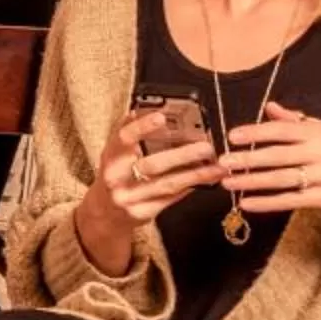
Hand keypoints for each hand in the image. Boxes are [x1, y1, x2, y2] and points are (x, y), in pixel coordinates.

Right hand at [90, 110, 225, 227]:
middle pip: (151, 165)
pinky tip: (206, 180)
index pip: (124, 138)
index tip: (161, 117)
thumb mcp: (115, 152)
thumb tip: (151, 106)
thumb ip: (130, 131)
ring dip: (195, 175)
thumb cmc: (116, 175)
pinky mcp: (142, 213)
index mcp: (110, 156)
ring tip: (216, 167)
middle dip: (182, 155)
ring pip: (166, 184)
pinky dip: (190, 187)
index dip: (142, 127)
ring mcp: (129, 198)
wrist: (105, 212)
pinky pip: (170, 199)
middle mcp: (116, 178)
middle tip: (206, 147)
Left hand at [221, 102, 320, 215]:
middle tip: (223, 162)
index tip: (233, 136)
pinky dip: (267, 203)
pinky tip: (246, 203)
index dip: (256, 132)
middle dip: (248, 160)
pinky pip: (290, 200)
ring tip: (228, 182)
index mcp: (318, 133)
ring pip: (282, 180)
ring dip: (252, 182)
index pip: (282, 131)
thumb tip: (268, 106)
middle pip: (278, 157)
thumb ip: (292, 121)